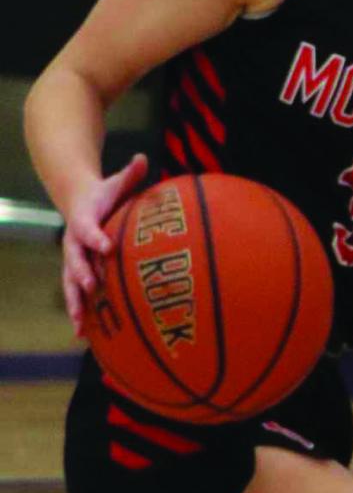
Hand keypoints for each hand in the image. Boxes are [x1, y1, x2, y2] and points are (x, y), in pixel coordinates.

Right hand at [60, 153, 148, 335]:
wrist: (78, 201)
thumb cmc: (104, 194)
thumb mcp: (115, 182)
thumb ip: (130, 173)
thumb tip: (143, 157)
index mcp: (83, 220)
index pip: (88, 229)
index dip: (96, 237)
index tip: (107, 247)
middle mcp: (74, 242)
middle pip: (74, 260)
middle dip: (81, 274)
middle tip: (91, 287)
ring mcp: (73, 259)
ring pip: (70, 283)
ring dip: (75, 303)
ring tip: (81, 324)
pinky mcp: (77, 271)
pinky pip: (77, 294)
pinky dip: (80, 312)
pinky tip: (85, 335)